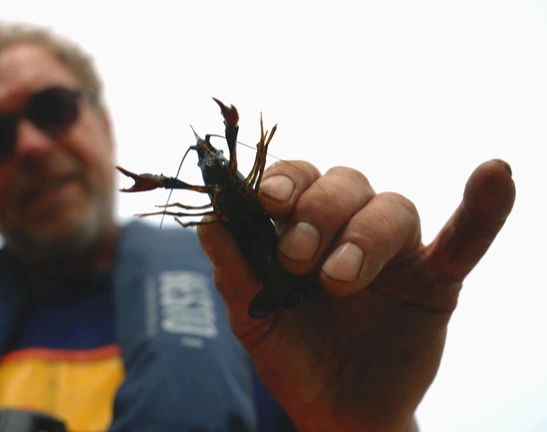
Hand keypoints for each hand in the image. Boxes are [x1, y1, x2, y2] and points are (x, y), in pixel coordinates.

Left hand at [197, 159, 515, 431]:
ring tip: (339, 280)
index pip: (297, 179)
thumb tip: (209, 219)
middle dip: (319, 211)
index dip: (284, 179)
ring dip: (364, 236)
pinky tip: (496, 173)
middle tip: (296, 258)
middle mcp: (349, 228)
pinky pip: (466, 239)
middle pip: (345, 183)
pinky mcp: (436, 281)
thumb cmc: (292, 356)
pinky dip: (483, 209)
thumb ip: (234, 269)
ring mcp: (395, 252)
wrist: (335, 411)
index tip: (268, 199)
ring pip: (392, 208)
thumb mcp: (253, 318)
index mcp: (303, 227)